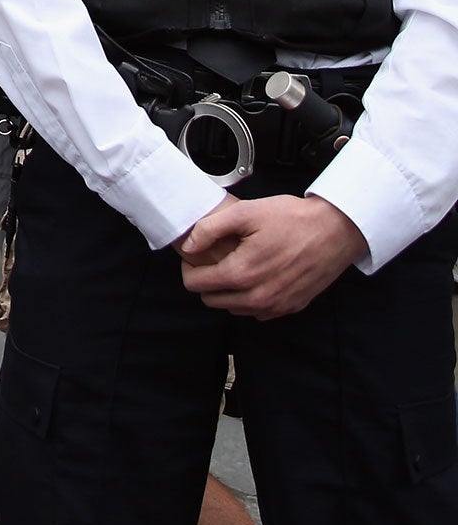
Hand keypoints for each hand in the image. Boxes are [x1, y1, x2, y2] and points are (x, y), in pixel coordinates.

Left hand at [178, 194, 367, 319]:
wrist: (336, 230)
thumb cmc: (293, 219)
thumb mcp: (245, 213)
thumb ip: (209, 230)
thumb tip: (188, 247)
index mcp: (242, 274)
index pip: (195, 284)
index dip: (189, 267)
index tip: (196, 255)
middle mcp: (258, 297)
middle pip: (211, 300)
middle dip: (207, 280)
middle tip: (215, 259)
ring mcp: (276, 305)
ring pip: (233, 308)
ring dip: (228, 291)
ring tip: (237, 265)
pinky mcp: (291, 307)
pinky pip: (257, 311)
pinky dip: (250, 298)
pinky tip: (257, 276)